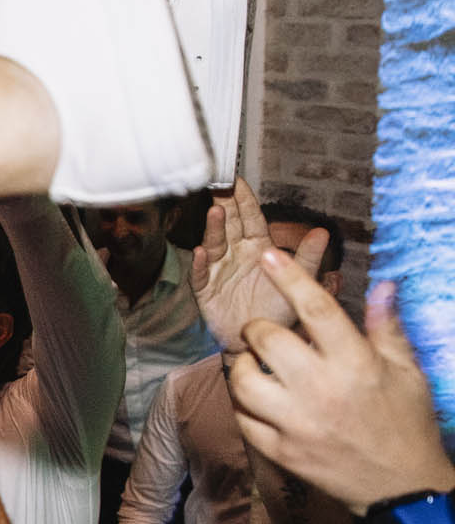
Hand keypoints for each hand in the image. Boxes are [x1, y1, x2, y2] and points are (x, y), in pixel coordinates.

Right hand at [189, 178, 327, 351]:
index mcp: (259, 247)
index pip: (251, 218)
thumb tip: (323, 233)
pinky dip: (200, 263)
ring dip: (214, 229)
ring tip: (215, 213)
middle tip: (219, 184)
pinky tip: (200, 252)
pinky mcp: (207, 290)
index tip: (237, 181)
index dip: (244, 200)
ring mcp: (220, 270)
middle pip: (229, 225)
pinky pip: (202, 275)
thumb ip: (308, 257)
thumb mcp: (299, 281)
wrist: (261, 342)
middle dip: (224, 204)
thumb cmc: (279, 310)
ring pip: (215, 244)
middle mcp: (237, 254)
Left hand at [229, 267, 454, 511]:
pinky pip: (242, 418)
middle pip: (266, 339)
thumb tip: (382, 284)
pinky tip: (259, 400)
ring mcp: (296, 423)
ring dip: (243, 367)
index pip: (315, 309)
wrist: (401, 488)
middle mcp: (321, 389)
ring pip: (241, 379)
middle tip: (267, 335)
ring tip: (258, 368)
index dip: (289, 277)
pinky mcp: (280, 451)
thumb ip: (386, 327)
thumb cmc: (406, 424)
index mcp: (355, 364)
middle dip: (259, 329)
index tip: (267, 255)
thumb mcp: (407, 372)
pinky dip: (244, 405)